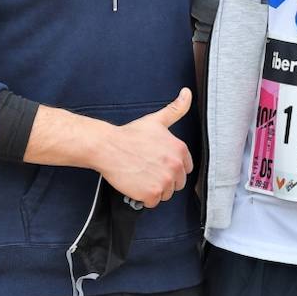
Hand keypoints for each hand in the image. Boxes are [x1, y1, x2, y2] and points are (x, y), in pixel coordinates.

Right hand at [96, 89, 194, 206]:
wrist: (108, 147)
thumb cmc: (131, 134)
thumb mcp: (157, 120)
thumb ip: (176, 109)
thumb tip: (188, 92)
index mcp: (181, 150)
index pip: (186, 169)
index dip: (171, 167)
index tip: (157, 163)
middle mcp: (176, 166)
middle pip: (177, 183)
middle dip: (164, 180)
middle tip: (147, 170)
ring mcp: (164, 181)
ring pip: (166, 194)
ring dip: (155, 190)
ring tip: (141, 177)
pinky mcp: (151, 193)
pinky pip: (153, 203)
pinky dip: (144, 199)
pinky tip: (136, 185)